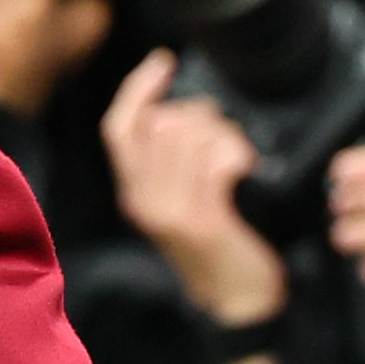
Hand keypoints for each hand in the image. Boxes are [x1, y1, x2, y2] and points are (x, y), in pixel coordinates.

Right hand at [105, 47, 287, 326]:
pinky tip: (247, 169)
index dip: (138, 88)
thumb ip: (171, 158)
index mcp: (132, 192)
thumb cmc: (219, 244)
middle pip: (161, 122)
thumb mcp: (183, 197)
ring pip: (190, 136)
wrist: (236, 301)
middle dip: (200, 115)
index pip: (117, 128)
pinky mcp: (201, 219)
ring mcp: (168, 211)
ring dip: (223, 135)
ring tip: (239, 158)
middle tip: (226, 138)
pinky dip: (237, 154)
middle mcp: (142, 200)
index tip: (164, 62)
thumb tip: (181, 108)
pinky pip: (215, 161)